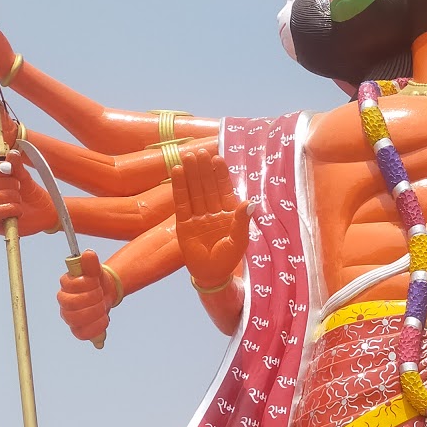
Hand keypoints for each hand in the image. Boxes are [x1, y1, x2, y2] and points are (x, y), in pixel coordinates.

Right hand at [0, 151, 54, 235]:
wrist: (43, 213)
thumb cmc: (30, 195)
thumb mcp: (25, 178)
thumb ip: (17, 166)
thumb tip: (12, 153)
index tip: (9, 168)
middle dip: (3, 184)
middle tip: (18, 186)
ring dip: (6, 197)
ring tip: (19, 199)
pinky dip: (5, 210)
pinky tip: (18, 210)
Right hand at [57, 251, 110, 343]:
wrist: (104, 292)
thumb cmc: (96, 280)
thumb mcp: (96, 269)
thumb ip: (91, 263)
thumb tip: (88, 254)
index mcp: (66, 284)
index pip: (69, 286)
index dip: (86, 284)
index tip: (96, 281)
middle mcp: (64, 301)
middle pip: (71, 304)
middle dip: (92, 299)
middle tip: (101, 295)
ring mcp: (70, 316)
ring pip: (76, 320)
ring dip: (95, 314)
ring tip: (103, 307)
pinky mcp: (77, 329)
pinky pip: (82, 334)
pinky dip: (95, 329)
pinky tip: (104, 319)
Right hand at [172, 147, 251, 290]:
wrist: (211, 274)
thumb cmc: (228, 258)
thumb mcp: (240, 240)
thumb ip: (242, 220)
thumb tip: (250, 201)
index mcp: (228, 212)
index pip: (224, 189)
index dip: (220, 174)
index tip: (217, 158)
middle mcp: (212, 210)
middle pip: (207, 186)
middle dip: (203, 169)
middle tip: (199, 152)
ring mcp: (197, 215)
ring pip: (194, 190)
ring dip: (190, 174)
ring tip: (187, 156)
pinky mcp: (183, 222)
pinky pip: (181, 201)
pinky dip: (179, 187)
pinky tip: (177, 171)